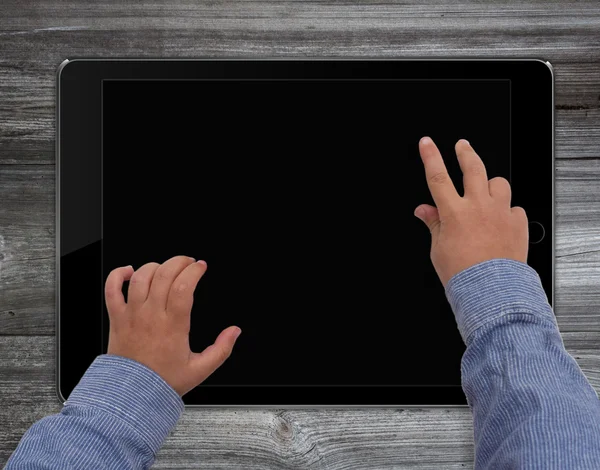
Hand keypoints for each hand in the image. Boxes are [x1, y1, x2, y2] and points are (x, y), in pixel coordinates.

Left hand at [104, 256, 240, 395]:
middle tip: (188, 263)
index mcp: (173, 326)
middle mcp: (151, 316)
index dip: (194, 271)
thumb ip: (222, 349)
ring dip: (156, 265)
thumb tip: (234, 331)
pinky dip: (119, 275)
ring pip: (141, 277)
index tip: (201, 267)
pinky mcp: (117, 318)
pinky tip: (130, 271)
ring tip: (166, 268)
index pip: (184, 286)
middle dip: (179, 262)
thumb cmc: (162, 382)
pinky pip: (112, 289)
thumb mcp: (200, 369)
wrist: (131, 396)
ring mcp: (132, 315)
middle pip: (164, 275)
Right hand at [414, 137, 528, 286]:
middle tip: (462, 145)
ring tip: (487, 189)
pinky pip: (514, 207)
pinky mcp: (518, 223)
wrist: (491, 290)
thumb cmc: (464, 274)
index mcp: (454, 212)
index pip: (437, 176)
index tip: (427, 143)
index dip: (430, 156)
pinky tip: (501, 220)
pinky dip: (507, 210)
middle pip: (473, 168)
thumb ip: (434, 224)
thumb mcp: (438, 248)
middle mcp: (479, 207)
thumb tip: (424, 211)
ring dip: (491, 183)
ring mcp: (501, 212)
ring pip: (499, 182)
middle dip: (465, 152)